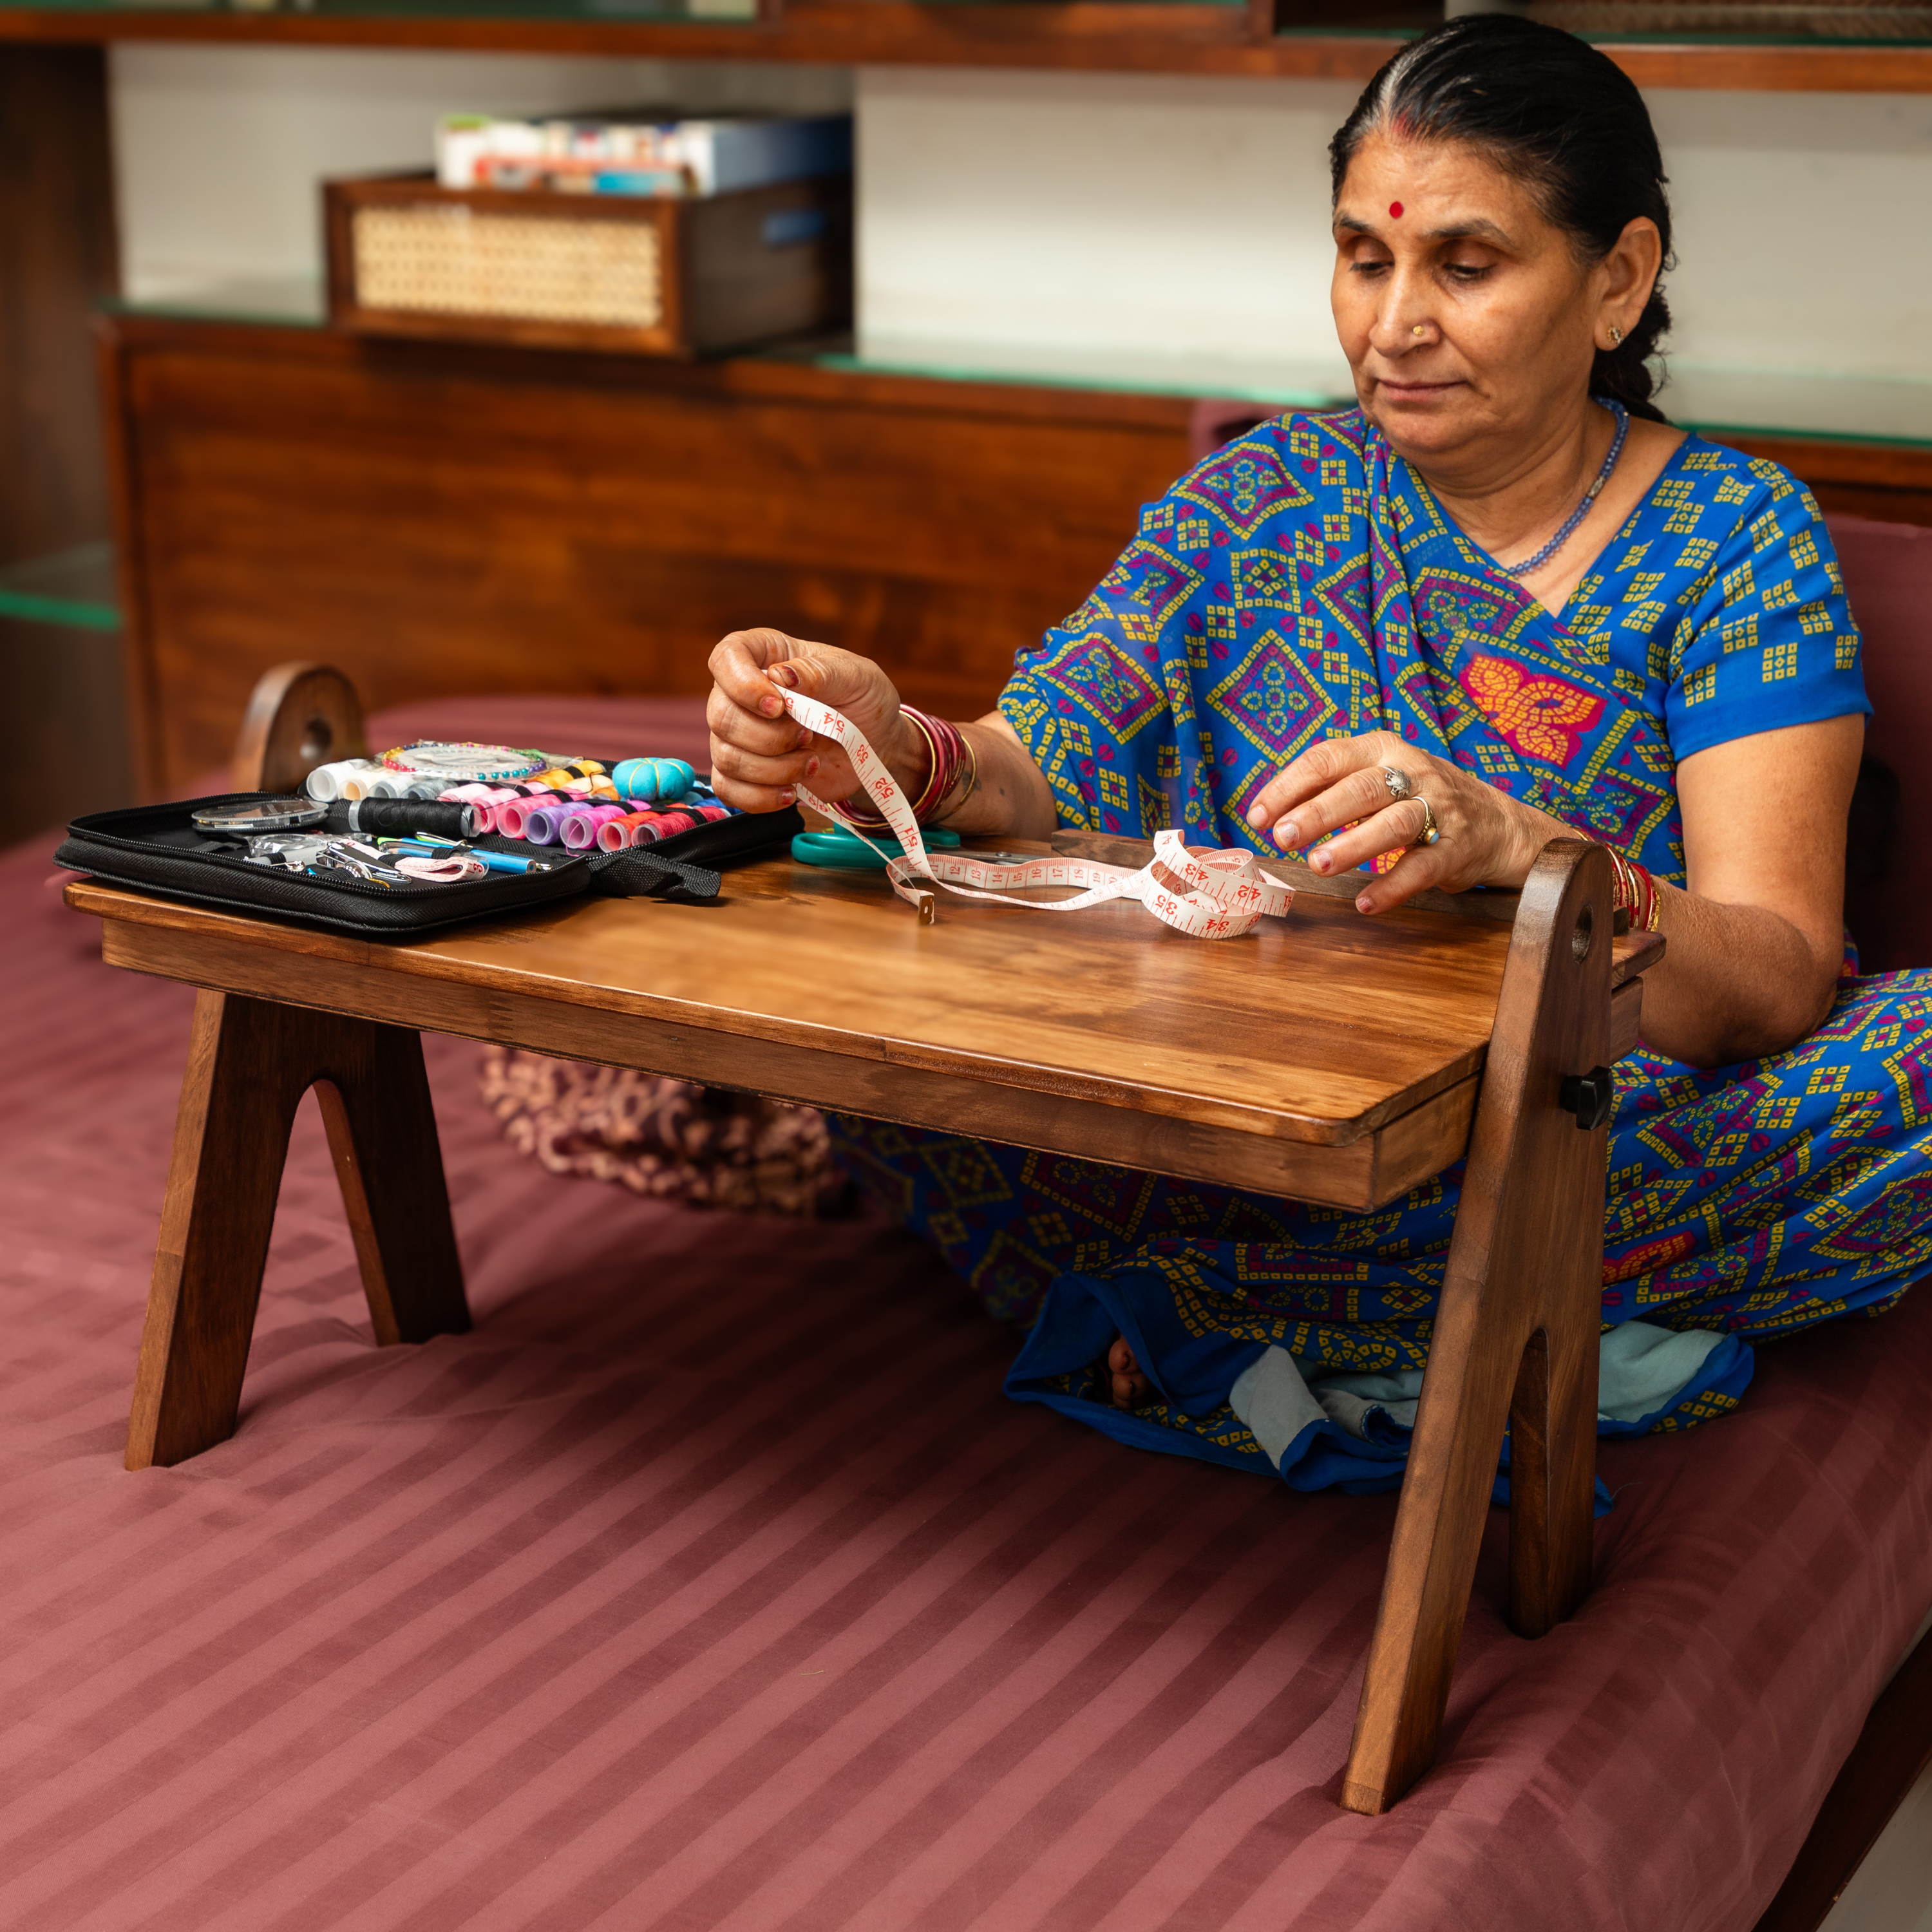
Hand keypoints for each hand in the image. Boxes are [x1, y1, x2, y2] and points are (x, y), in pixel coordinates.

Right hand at [705, 629, 918, 813]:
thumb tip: (780, 675)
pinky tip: (791, 792)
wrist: (875, 745)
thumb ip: (819, 672)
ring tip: (812, 762)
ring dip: (773, 769)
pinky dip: (760, 796)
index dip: (741, 684)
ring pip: (726, 756)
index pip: (726, 658)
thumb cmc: (863, 699)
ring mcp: (739, 734)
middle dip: (769, 736)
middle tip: (809, 736)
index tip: (777, 706)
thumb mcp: (856, 676)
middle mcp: (742, 693)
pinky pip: (728, 789)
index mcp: (765, 655)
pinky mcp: (746, 772)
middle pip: (720, 715)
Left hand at [1243, 729, 1572, 913]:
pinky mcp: (1457, 849)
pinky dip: (1394, 886)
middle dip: (1317, 813)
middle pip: (1359, 789)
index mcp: (1383, 749)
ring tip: (1318, 866)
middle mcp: (1412, 773)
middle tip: (1283, 837)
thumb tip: (1270, 816)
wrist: (1498, 823)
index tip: (1257, 816)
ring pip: (1393, 823)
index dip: (1289, 787)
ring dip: (1353, 845)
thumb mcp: (1378, 779)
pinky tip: (1366, 903)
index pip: (1328, 759)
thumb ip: (1331, 790)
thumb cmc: (1418, 800)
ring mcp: (1439, 809)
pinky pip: (1423, 867)